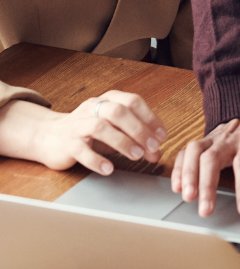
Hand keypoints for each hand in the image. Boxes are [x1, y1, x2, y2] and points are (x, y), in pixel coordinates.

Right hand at [0, 90, 166, 174]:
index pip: (133, 101)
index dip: (150, 118)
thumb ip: (134, 138)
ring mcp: (78, 124)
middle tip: (152, 148)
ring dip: (122, 141)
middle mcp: (93, 108)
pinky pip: (82, 149)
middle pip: (118, 111)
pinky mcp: (66, 143)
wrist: (49, 137)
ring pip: (100, 127)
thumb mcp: (112, 131)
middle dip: (139, 129)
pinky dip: (96, 159)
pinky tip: (108, 168)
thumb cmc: (87, 133)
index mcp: (107, 100)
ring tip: (136, 156)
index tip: (162, 136)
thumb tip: (156, 152)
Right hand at [171, 117, 239, 216]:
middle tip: (206, 210)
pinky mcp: (202, 142)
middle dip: (208, 184)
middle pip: (214, 157)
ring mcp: (214, 139)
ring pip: (195, 150)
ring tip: (187, 198)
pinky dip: (178, 168)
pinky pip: (185, 151)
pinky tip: (176, 187)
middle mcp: (231, 139)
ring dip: (188, 174)